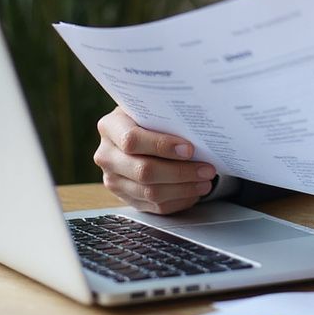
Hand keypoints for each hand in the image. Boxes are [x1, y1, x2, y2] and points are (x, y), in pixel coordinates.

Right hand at [94, 107, 218, 214]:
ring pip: (150, 192)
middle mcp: (107, 155)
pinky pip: (153, 206)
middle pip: (143, 171)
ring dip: (183, 189)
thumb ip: (165, 115)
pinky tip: (194, 191)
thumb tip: (197, 126)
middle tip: (207, 169)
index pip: (132, 140)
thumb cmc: (149, 117)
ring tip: (205, 181)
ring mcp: (113, 179)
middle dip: (180, 172)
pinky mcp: (125, 198)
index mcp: (110, 126)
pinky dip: (178, 201)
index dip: (162, 146)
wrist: (136, 132)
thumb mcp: (151, 108)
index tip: (190, 149)